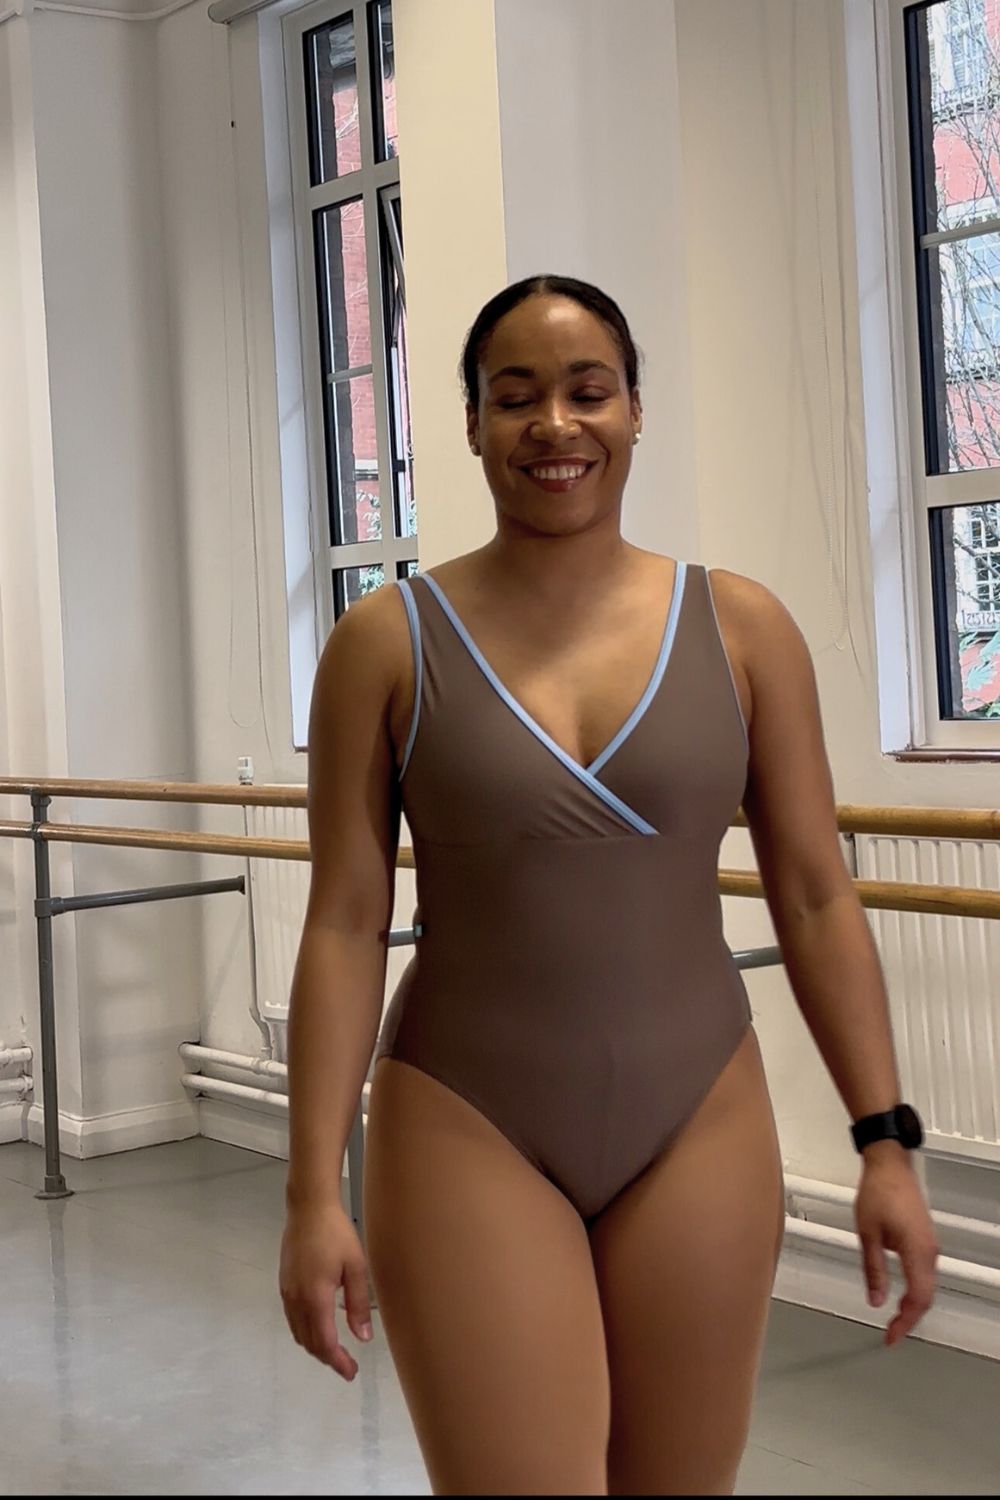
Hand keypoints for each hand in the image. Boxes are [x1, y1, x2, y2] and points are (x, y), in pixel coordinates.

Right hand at [279, 1201, 372, 1380]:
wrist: (308, 1208)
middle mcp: (297, 1300)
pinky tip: (319, 1328)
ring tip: (335, 1351)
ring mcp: (287, 1293)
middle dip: (327, 1358)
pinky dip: (305, 1332)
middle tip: (347, 1366)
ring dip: (315, 1347)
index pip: (325, 1342)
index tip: (351, 1373)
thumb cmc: (336, 1234)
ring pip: (298, 1333)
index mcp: (316, 1298)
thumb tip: (362, 1338)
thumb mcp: (356, 1267)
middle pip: (309, 1343)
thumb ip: (358, 1304)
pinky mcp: (284, 1285)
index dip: (337, 1362)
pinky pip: (292, 1320)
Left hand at [854, 1146, 938, 1346]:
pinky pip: (925, 1273)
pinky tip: (902, 1295)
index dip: (905, 1322)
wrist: (890, 1165)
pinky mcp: (925, 1239)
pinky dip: (915, 1289)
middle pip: (926, 1296)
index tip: (891, 1336)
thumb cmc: (879, 1192)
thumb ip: (873, 1270)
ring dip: (913, 1305)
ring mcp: (929, 1245)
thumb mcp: (868, 1234)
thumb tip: (875, 1299)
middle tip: (891, 1332)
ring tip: (894, 1319)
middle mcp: (929, 1251)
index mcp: (916, 1251)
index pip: (918, 1299)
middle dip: (909, 1318)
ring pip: (927, 1286)